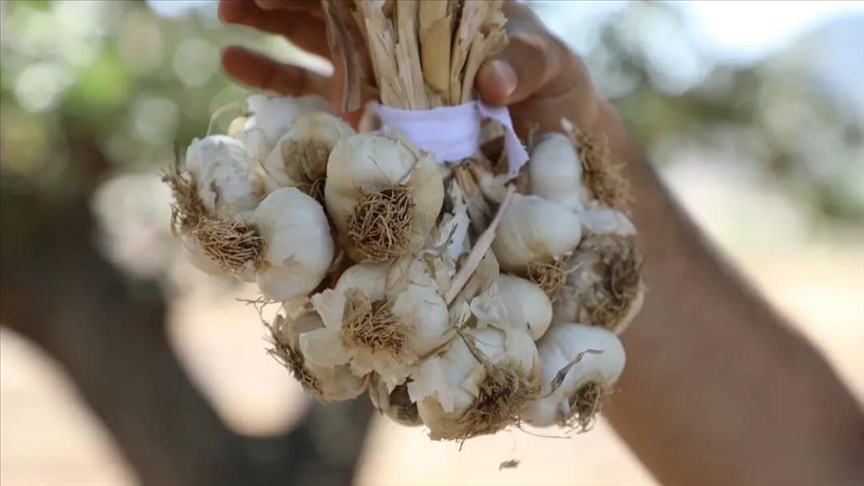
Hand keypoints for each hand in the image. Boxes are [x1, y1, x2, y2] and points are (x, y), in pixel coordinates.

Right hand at [218, 0, 617, 139]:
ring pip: (312, 36)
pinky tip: (234, 62)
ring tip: (225, 11)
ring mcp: (380, 70)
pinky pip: (313, 89)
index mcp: (434, 9)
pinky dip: (273, 76)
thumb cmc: (552, 88)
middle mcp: (399, 33)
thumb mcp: (550, 67)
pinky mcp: (368, 110)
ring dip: (268, 22)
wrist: (550, 136)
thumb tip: (494, 81)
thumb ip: (525, 65)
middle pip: (333, 3)